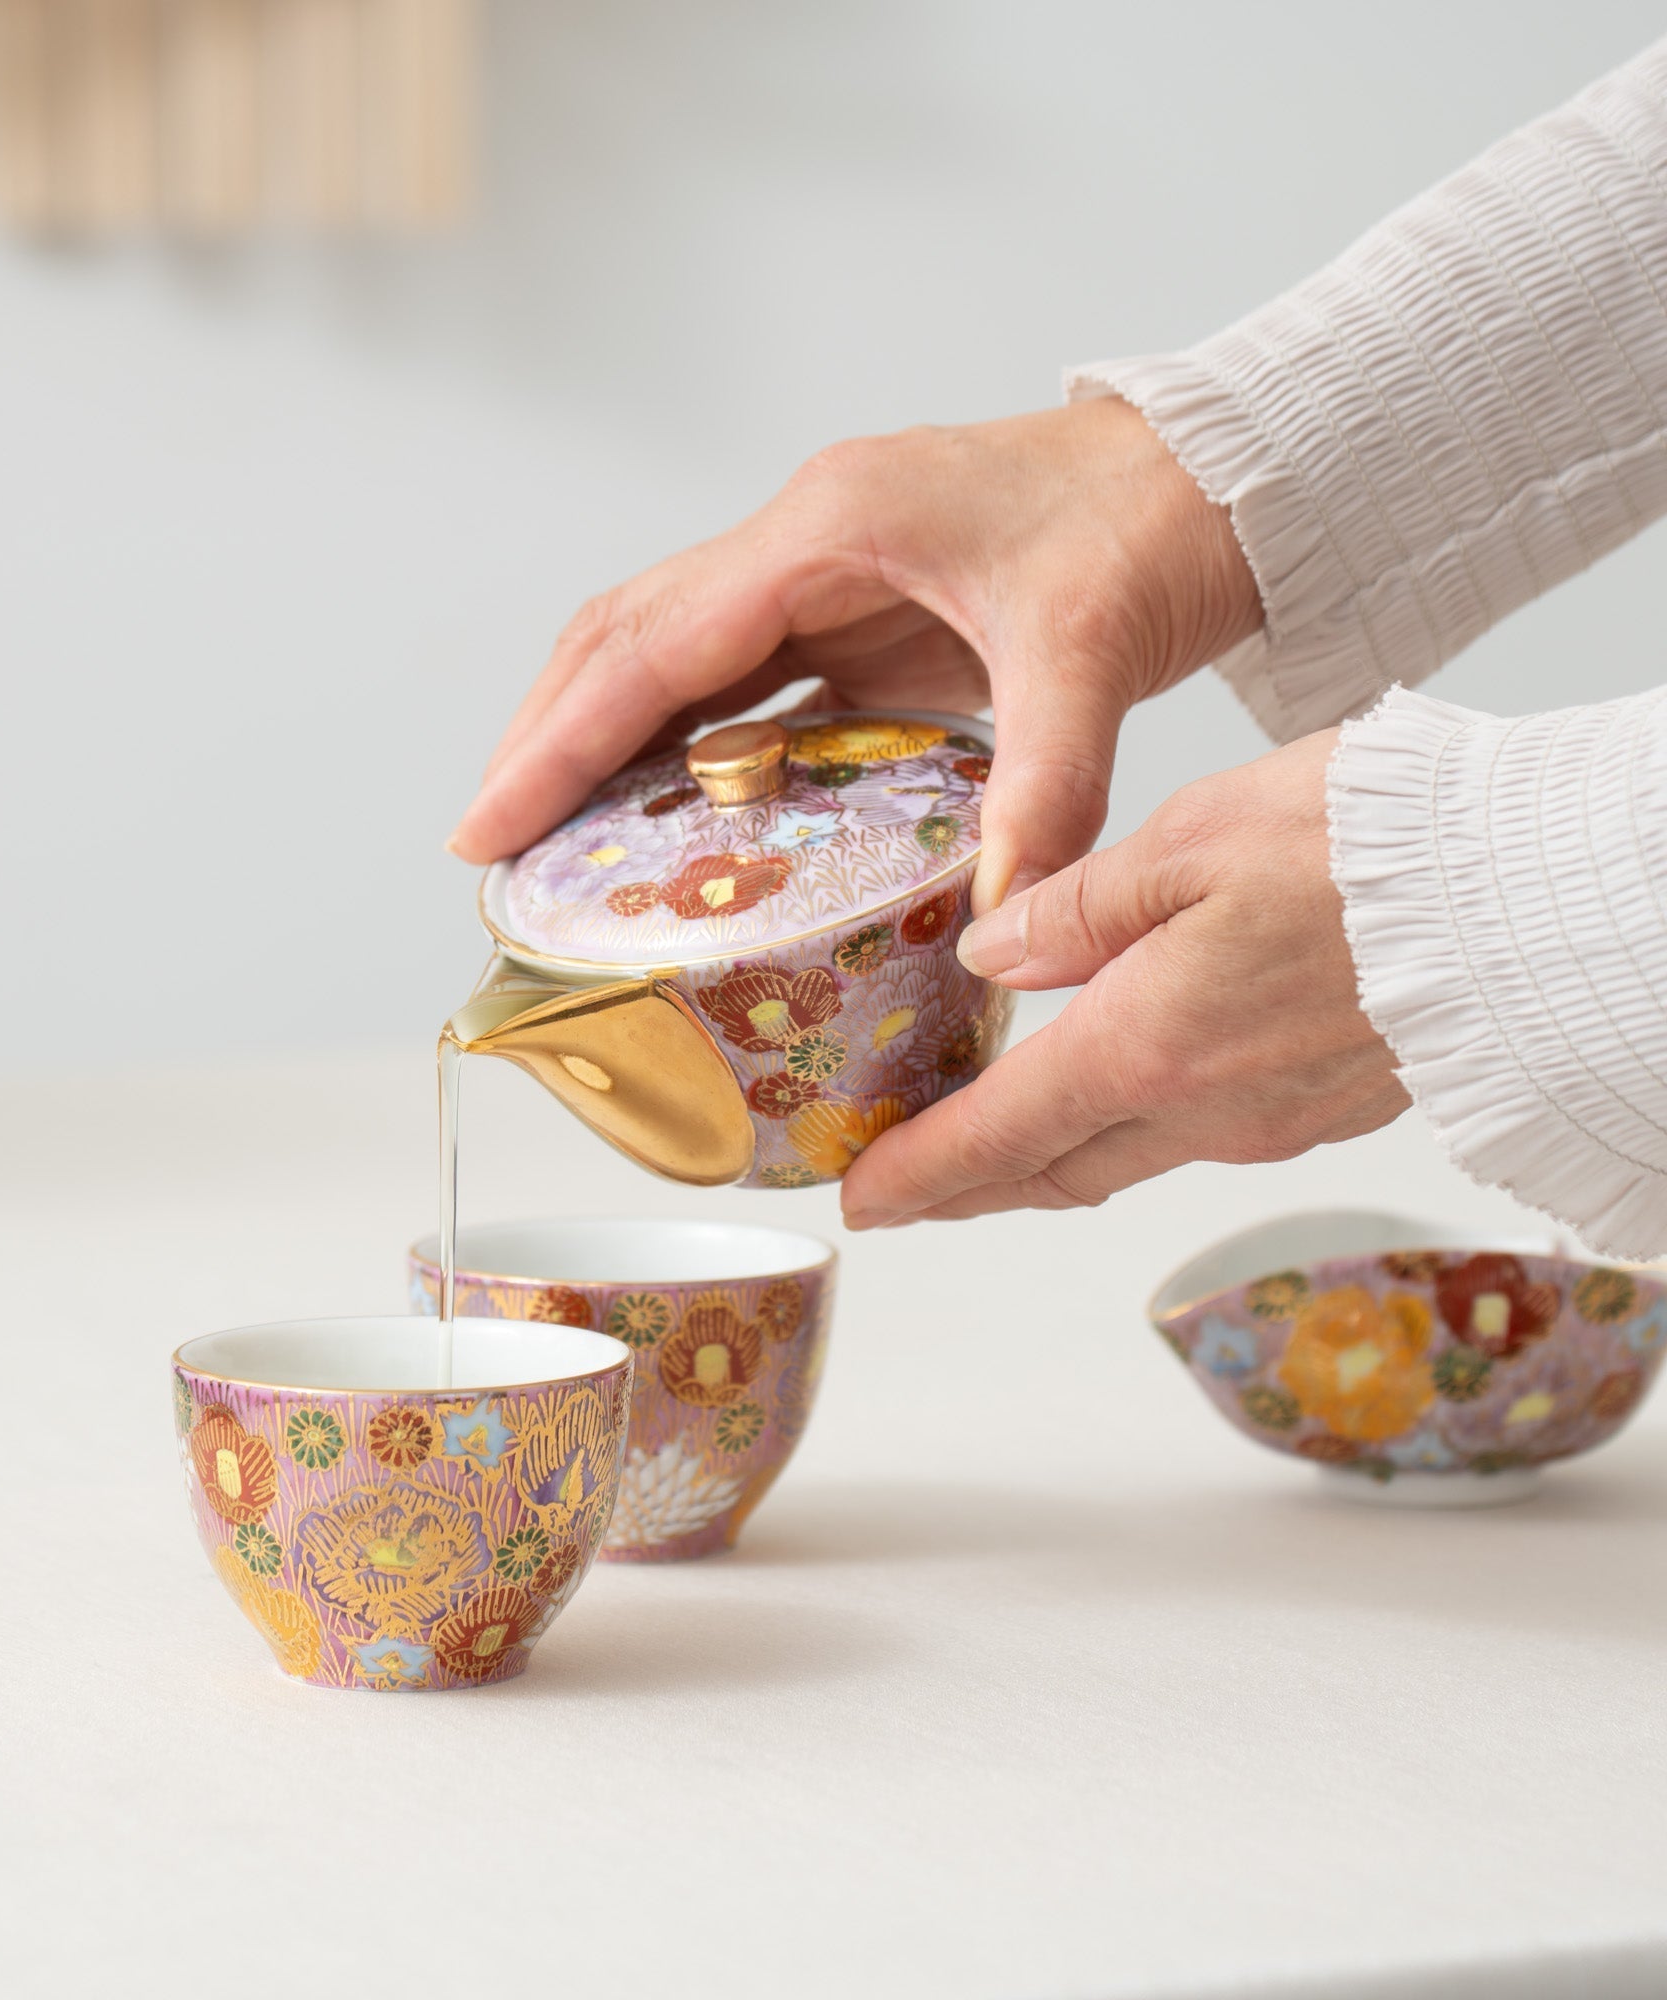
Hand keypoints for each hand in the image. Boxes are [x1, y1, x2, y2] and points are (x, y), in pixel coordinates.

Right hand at [451, 398, 1261, 909]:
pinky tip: (662, 812)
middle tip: (488, 844)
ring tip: (545, 836)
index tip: (490, 822)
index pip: (655, 642)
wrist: (1210, 474)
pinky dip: (681, 742)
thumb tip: (1008, 923)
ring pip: (665, 652)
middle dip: (547, 738)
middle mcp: (802, 540)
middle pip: (625, 636)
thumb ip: (1045, 788)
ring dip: (597, 737)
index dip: (562, 739)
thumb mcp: (1093, 655)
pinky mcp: (852, 610)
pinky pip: (734, 678)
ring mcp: (821, 571)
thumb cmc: (1148, 527)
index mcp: (829, 528)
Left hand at [841, 732, 1408, 1225]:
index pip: (999, 1137)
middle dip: (970, 1186)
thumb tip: (994, 954)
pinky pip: (1202, 1131)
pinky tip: (1122, 1081)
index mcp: (1147, 1046)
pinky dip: (1134, 1123)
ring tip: (992, 1137)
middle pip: (1055, 1170)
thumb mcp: (1190, 841)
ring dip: (1050, 1156)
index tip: (861, 1198)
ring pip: (1127, 1156)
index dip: (920, 1174)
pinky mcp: (1330, 1103)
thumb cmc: (1371, 851)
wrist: (1536, 898)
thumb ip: (1077, 906)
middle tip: (905, 1187)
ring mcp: (1272, 1117)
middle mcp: (1204, 1109)